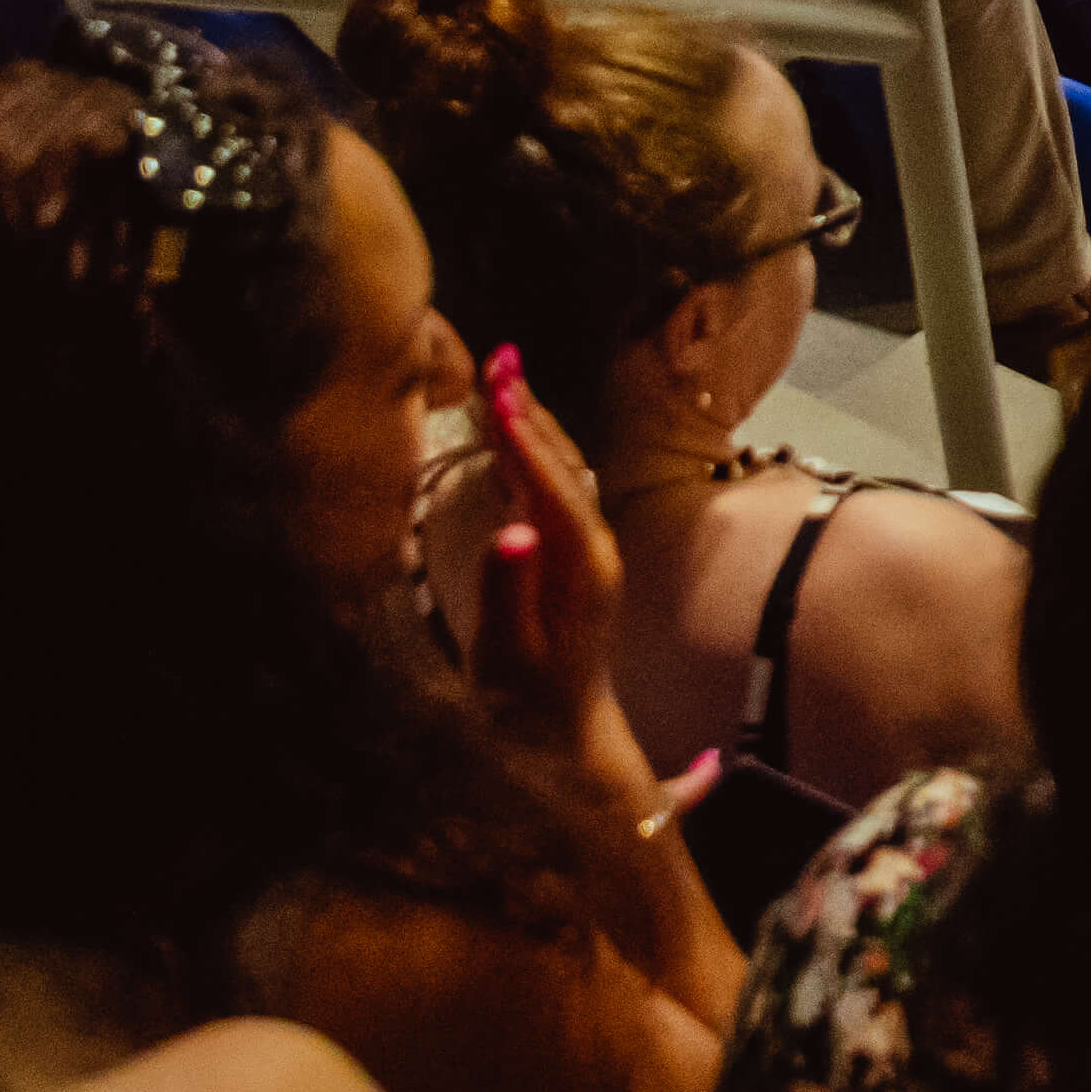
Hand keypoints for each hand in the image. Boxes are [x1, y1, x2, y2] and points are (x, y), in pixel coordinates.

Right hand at [452, 345, 639, 768]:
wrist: (564, 734)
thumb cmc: (528, 701)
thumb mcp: (507, 652)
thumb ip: (507, 590)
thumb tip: (511, 531)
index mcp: (580, 565)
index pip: (552, 486)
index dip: (523, 439)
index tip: (497, 390)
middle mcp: (593, 547)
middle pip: (563, 464)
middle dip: (530, 411)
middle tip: (500, 357)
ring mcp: (586, 549)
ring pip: (561, 470)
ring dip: (531, 422)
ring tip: (501, 374)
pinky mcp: (572, 555)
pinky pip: (552, 488)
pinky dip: (528, 452)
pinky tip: (506, 431)